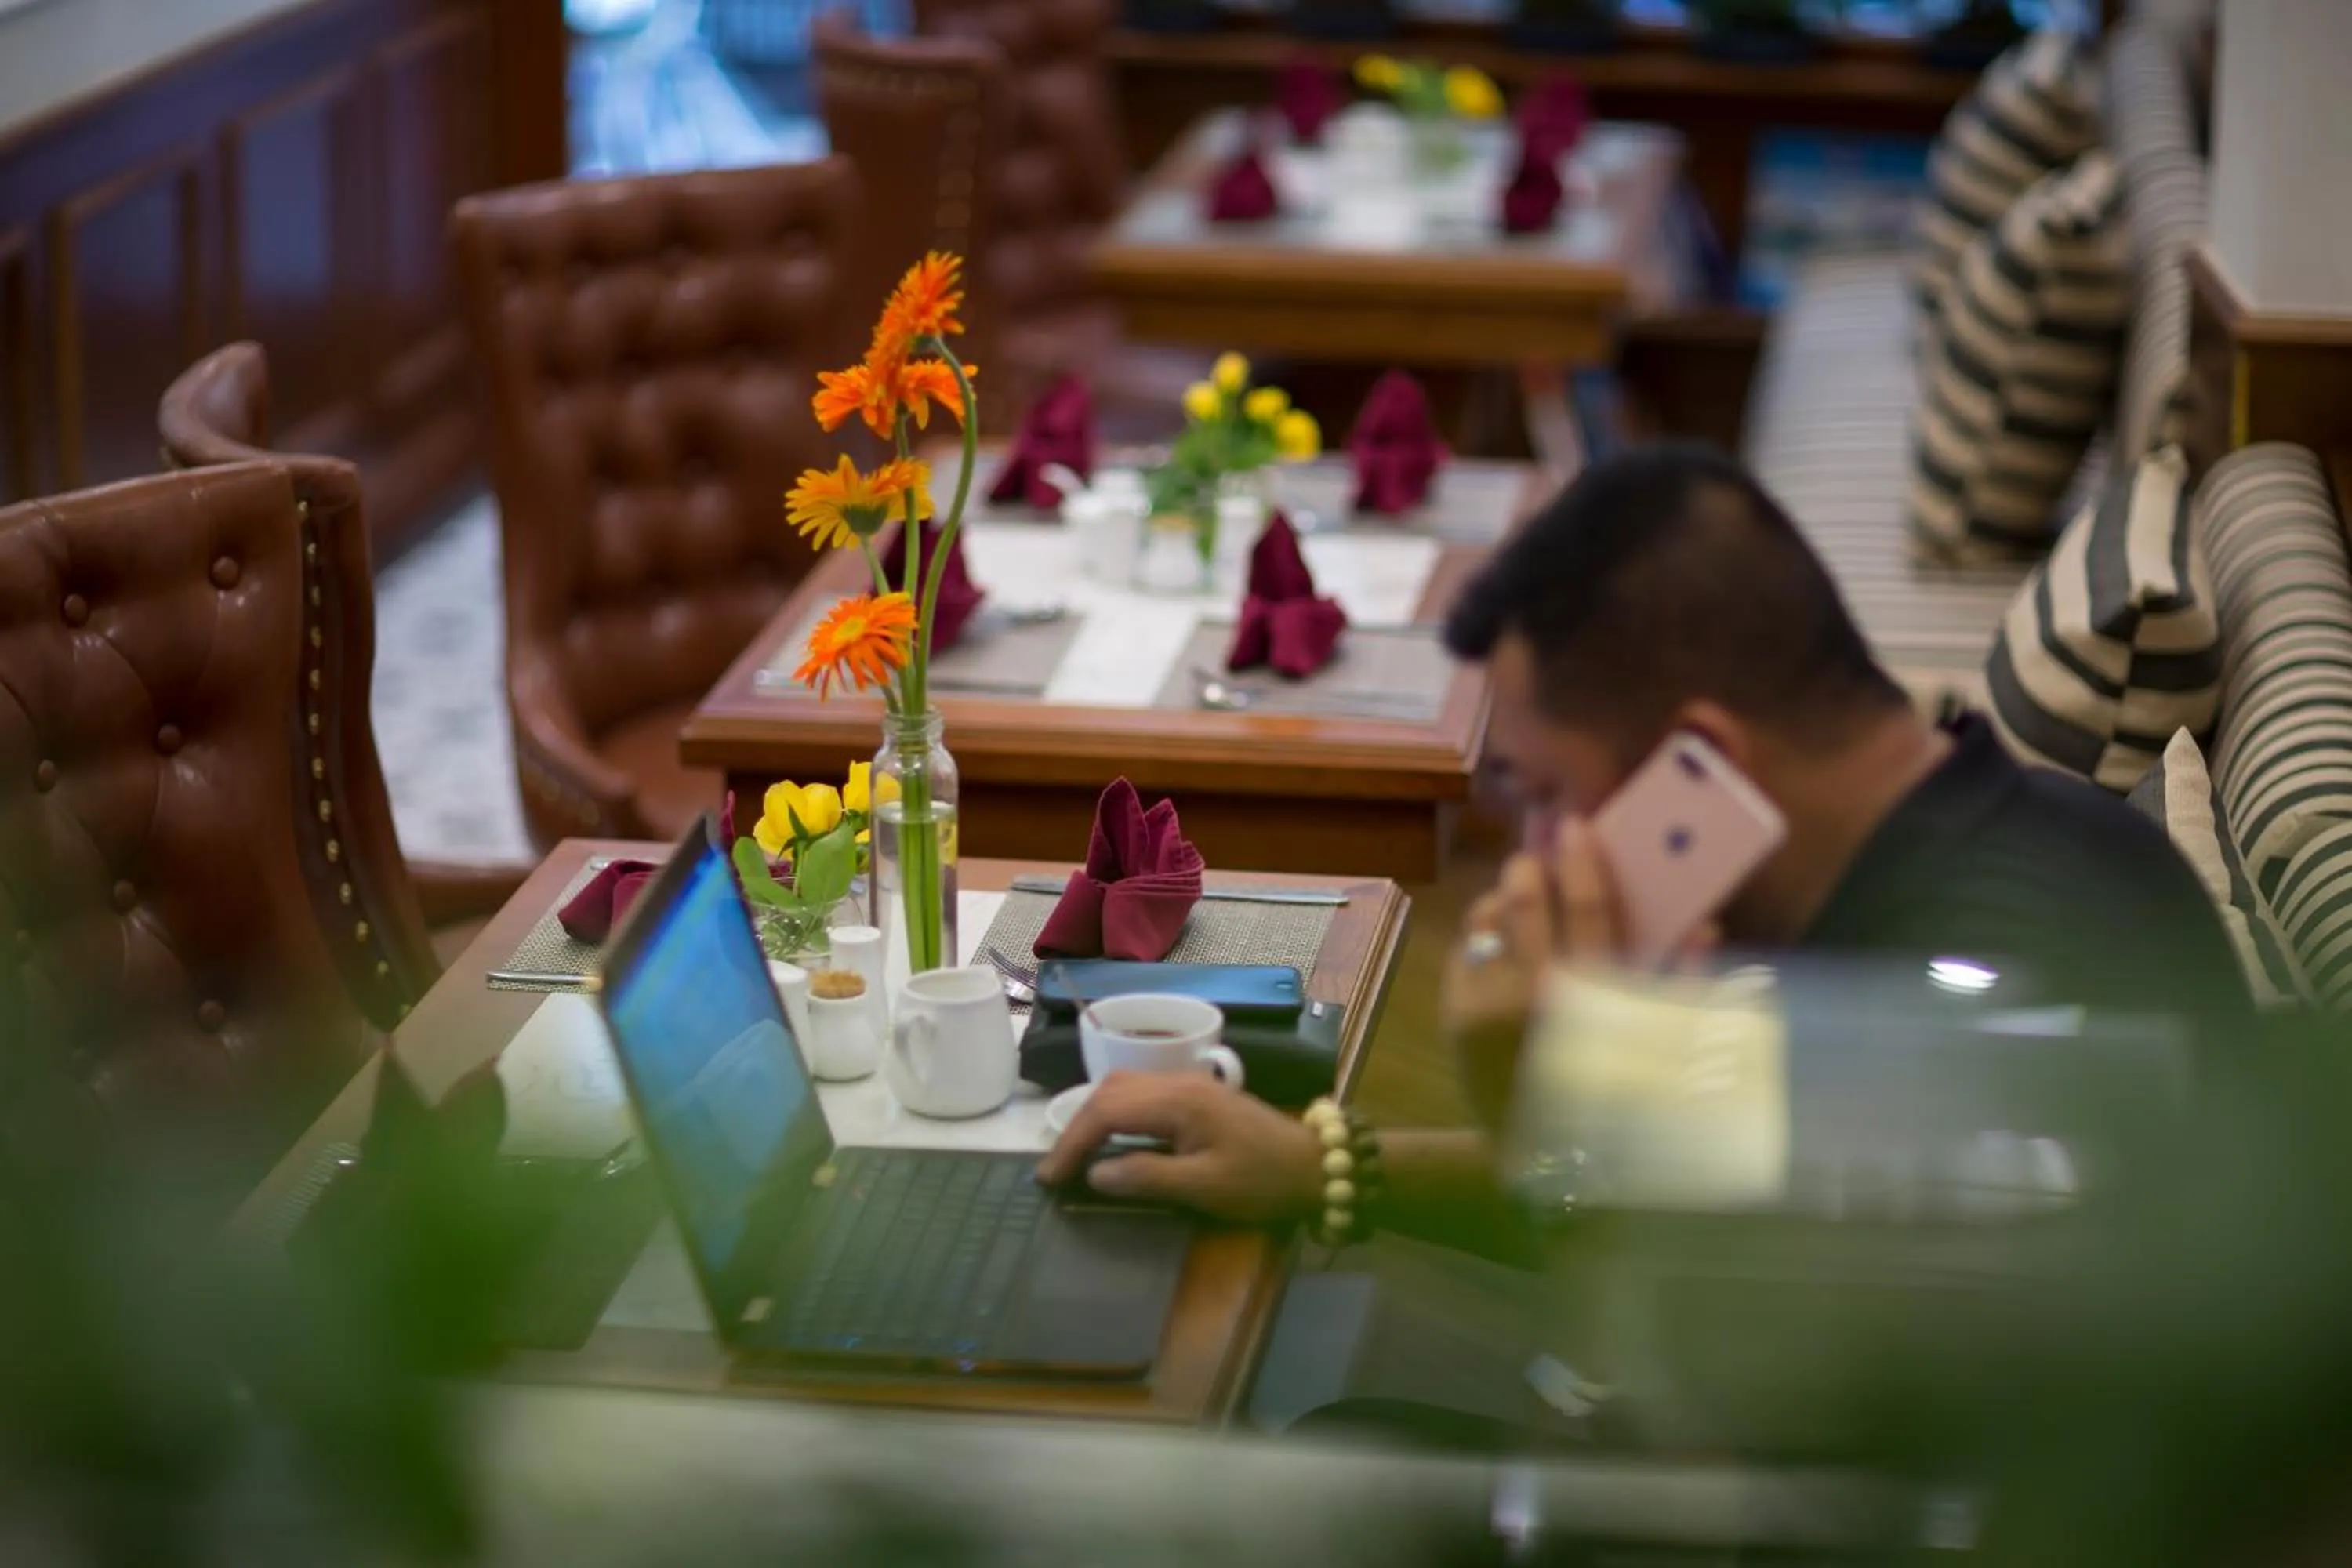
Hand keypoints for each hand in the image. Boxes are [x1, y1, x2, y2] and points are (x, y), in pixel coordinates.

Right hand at [1034, 1074, 1324, 1225]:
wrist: (1316, 1166)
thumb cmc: (1264, 1181)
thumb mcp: (1206, 1188)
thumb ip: (1148, 1177)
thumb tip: (1096, 1174)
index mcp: (1179, 1100)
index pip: (1106, 1111)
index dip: (1072, 1143)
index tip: (1049, 1178)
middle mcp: (1178, 1081)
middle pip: (1109, 1091)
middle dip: (1076, 1128)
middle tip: (1056, 1170)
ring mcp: (1189, 1084)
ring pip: (1124, 1088)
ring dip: (1093, 1118)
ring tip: (1075, 1156)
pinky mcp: (1197, 1095)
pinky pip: (1142, 1095)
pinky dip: (1115, 1115)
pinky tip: (1111, 1141)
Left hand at [1446, 821, 1716, 1129]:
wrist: (1547, 1161)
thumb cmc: (1614, 1099)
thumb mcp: (1657, 1043)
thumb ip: (1679, 982)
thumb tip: (1704, 925)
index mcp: (1593, 998)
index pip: (1591, 906)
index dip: (1585, 859)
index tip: (1578, 826)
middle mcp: (1535, 996)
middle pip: (1526, 900)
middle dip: (1531, 867)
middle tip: (1538, 855)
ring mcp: (1486, 1006)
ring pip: (1487, 919)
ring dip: (1503, 899)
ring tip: (1517, 897)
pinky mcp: (1454, 1018)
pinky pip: (1465, 952)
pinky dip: (1482, 938)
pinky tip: (1498, 943)